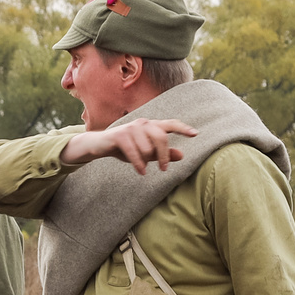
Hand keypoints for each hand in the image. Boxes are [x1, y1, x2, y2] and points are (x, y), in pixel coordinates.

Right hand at [59, 118, 197, 175]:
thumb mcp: (145, 152)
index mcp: (150, 125)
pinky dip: (138, 164)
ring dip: (146, 160)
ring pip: (147, 147)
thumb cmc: (124, 148)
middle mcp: (142, 123)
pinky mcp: (120, 135)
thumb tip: (182, 155)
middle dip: (164, 155)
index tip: (195, 134)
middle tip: (164, 169)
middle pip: (161, 138)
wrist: (98, 145)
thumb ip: (163, 153)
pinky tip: (141, 172)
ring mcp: (131, 128)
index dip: (183, 128)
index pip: (170, 124)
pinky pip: (134, 152)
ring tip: (143, 167)